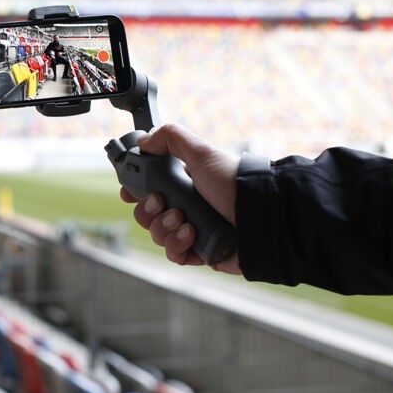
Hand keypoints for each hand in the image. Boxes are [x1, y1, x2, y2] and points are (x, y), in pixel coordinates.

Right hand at [118, 123, 241, 274]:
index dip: (137, 191)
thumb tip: (144, 141)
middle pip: (147, 214)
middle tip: (162, 202)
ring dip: (165, 227)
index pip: (149, 188)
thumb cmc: (235, 183)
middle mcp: (187, 206)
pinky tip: (191, 235)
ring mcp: (192, 231)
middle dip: (149, 210)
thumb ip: (171, 138)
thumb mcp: (202, 152)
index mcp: (185, 183)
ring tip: (184, 221)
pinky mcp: (200, 252)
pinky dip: (177, 245)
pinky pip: (173, 254)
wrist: (262, 217)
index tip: (130, 192)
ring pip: (157, 235)